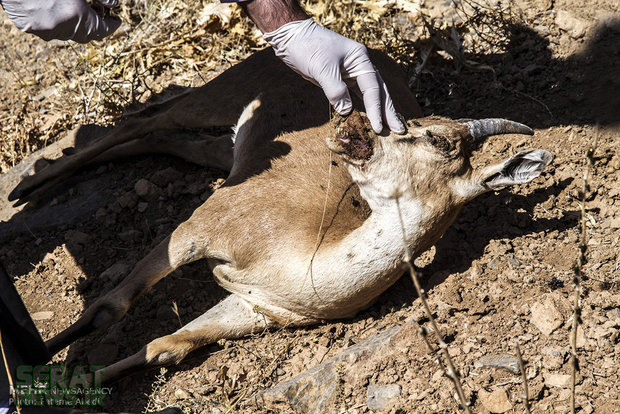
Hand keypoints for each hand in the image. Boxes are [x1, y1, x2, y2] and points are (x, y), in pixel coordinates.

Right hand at [0, 0, 120, 42]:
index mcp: (76, 16)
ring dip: (75, 24)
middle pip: (85, 35)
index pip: (102, 30)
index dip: (111, 26)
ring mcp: (44, 30)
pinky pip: (49, 30)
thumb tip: (113, 4)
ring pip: (66, 33)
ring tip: (76, 9)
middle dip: (94, 26)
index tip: (117, 21)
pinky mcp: (28, 28)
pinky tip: (56, 10)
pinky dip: (56, 22)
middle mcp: (61, 28)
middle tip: (100, 15)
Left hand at [264, 18, 404, 133]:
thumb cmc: (308, 48)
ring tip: (391, 128)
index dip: (376, 109)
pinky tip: (370, 120)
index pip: (373, 88)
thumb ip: (335, 90)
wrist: (291, 38)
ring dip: (380, 112)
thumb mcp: (322, 68)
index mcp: (360, 59)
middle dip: (389, 112)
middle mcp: (360, 67)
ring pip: (370, 96)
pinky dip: (364, 109)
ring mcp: (351, 74)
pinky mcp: (341, 81)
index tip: (378, 127)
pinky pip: (356, 97)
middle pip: (379, 92)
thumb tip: (347, 112)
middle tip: (400, 130)